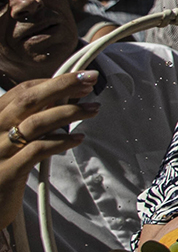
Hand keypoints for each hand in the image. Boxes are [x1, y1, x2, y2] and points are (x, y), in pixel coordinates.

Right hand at [0, 73, 97, 225]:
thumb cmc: (2, 167)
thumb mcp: (11, 139)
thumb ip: (31, 119)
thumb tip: (64, 99)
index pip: (21, 91)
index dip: (53, 82)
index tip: (81, 79)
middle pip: (28, 100)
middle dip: (62, 85)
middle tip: (91, 80)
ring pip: (35, 123)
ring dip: (68, 112)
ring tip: (93, 110)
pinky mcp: (8, 172)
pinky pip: (37, 151)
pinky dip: (60, 141)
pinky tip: (78, 138)